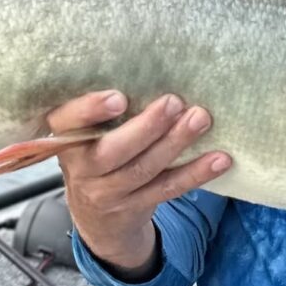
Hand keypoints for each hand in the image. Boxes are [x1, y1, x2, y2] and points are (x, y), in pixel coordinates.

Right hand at [50, 90, 230, 279]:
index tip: (119, 97)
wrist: (97, 216)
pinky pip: (168, 189)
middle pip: (112, 151)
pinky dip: (196, 173)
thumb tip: (153, 69)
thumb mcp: (85, 133)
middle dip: (146, 126)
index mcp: (66, 138)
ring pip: (144, 168)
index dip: (91, 110)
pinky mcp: (135, 207)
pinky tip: (219, 159)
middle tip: (174, 101)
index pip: (69, 121)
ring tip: (201, 119)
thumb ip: (103, 110)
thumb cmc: (95, 154)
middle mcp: (82, 168)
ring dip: (176, 143)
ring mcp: (108, 192)